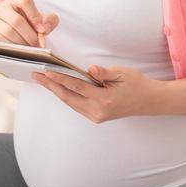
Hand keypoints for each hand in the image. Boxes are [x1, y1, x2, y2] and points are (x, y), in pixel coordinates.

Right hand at [0, 0, 57, 49]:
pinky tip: (18, 50)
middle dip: (29, 35)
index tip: (42, 30)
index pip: (25, 0)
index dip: (35, 16)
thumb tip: (45, 27)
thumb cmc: (25, 27)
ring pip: (8, 32)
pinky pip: (0, 41)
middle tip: (36, 43)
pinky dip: (12, 47)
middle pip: (17, 20)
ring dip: (21, 42)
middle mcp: (0, 7)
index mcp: (14, 0)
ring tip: (28, 47)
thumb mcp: (38, 21)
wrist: (4, 37)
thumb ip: (49, 21)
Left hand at [30, 63, 160, 122]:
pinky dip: (66, 96)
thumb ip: (104, 72)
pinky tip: (58, 88)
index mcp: (104, 99)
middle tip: (36, 76)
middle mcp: (98, 111)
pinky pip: (76, 106)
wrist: (149, 101)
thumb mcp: (123, 73)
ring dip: (56, 91)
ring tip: (43, 80)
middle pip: (68, 97)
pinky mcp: (96, 117)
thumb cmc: (137, 84)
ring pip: (70, 103)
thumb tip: (89, 69)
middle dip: (51, 86)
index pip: (76, 87)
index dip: (60, 78)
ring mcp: (96, 116)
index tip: (46, 72)